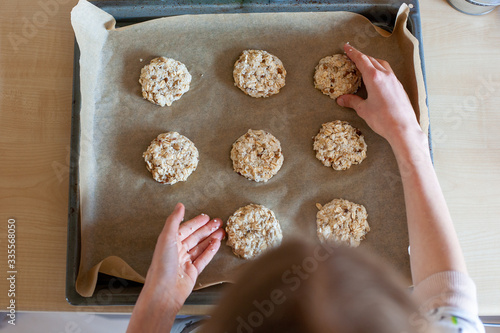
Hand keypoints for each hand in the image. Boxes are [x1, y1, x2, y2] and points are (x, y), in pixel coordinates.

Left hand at [127, 203, 224, 332]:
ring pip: (201, 247)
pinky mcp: (192, 272)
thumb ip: (174, 220)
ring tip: (222, 232)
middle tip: (219, 222)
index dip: (196, 222)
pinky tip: (217, 244)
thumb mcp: (167, 238)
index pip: (185, 229)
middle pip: (195, 237)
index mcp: (170, 242)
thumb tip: (179, 205)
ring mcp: (185, 262)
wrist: (164, 292)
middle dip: (207, 229)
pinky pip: (203, 258)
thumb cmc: (162, 265)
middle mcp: (177, 251)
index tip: (206, 216)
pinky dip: (211, 250)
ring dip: (211, 238)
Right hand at [337, 44, 422, 144]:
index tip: (347, 47)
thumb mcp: (364, 110)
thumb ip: (352, 102)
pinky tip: (377, 78)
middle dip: (361, 56)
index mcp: (374, 78)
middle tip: (352, 55)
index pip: (362, 60)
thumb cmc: (383, 119)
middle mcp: (385, 76)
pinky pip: (388, 72)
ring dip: (372, 61)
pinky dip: (380, 70)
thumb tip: (341, 99)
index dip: (353, 53)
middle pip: (372, 60)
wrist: (403, 128)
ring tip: (364, 65)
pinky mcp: (399, 87)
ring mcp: (394, 80)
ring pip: (382, 64)